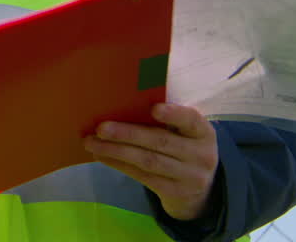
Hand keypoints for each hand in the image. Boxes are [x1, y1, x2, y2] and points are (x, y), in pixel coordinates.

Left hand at [83, 103, 218, 220]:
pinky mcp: (174, 192)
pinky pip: (142, 177)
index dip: (174, 114)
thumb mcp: (186, 134)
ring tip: (92, 143)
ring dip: (116, 151)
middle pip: (160, 141)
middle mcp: (201, 155)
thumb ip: (167, 120)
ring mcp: (189, 177)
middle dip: (128, 133)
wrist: (199, 190)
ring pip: (148, 161)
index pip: (191, 120)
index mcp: (204, 132)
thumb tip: (124, 103)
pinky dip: (119, 165)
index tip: (154, 108)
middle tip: (101, 128)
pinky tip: (103, 156)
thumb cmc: (184, 148)